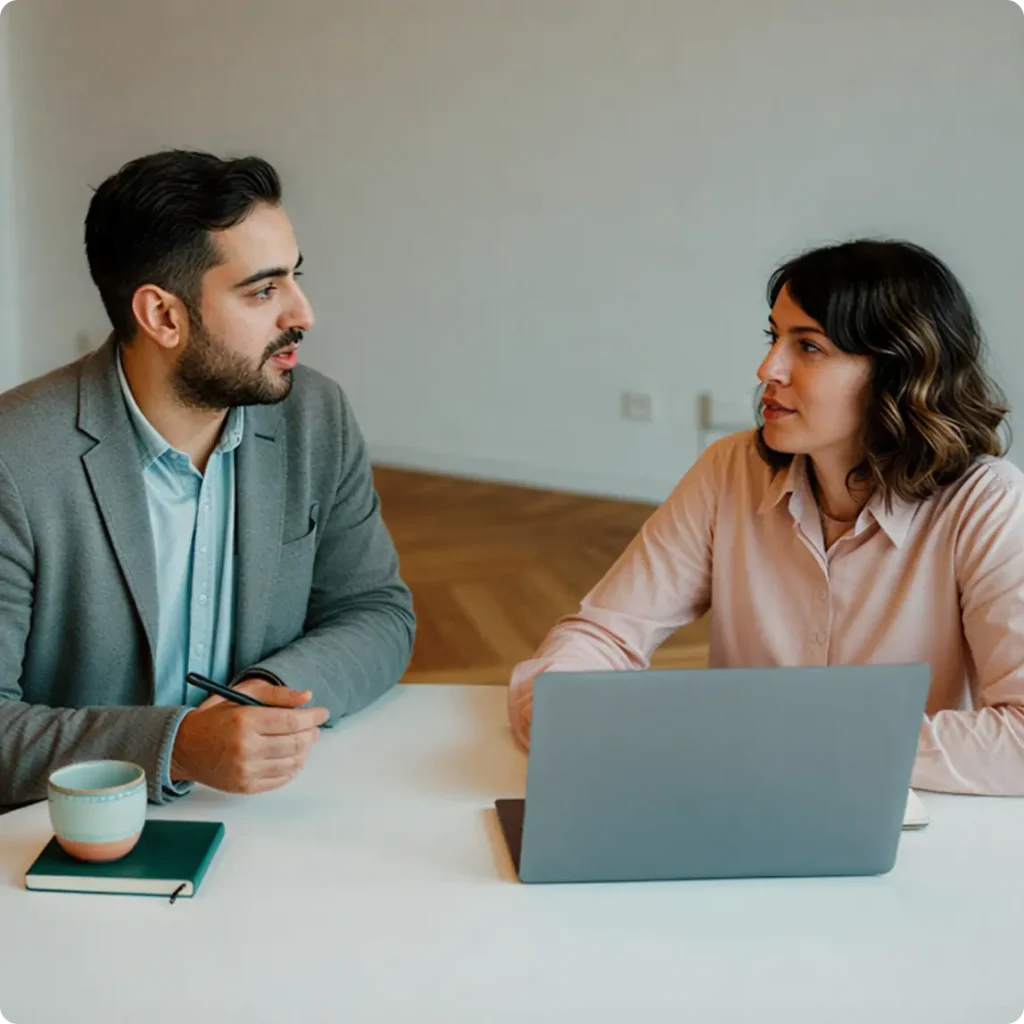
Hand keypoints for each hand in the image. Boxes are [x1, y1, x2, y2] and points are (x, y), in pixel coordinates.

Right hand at [170, 679, 329, 793]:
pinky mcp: (244, 787)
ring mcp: (245, 770)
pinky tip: (291, 758)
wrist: (185, 747)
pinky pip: (280, 779)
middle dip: (311, 733)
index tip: (322, 713)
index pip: (292, 720)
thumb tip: (307, 697)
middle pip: (296, 743)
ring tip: (303, 741)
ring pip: (292, 763)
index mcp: (245, 721)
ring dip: (304, 751)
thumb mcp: (243, 694)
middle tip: (314, 727)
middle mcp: (245, 748)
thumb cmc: (216, 718)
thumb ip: (277, 695)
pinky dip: (292, 768)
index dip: (313, 717)